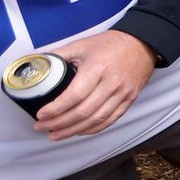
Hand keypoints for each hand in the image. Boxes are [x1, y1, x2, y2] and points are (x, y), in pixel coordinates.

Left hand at [32, 30, 156, 139]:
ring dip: (73, 131)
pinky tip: (78, 131)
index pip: (75, 95)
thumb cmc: (110, 44)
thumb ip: (58, 55)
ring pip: (96, 120)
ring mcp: (122, 94)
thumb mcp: (81, 45)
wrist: (142, 44)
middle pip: (84, 112)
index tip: (41, 115)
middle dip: (59, 123)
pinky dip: (92, 129)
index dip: (56, 109)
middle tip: (42, 127)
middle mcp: (111, 83)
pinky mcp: (129, 100)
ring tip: (55, 135)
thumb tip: (37, 64)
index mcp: (97, 68)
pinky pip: (110, 120)